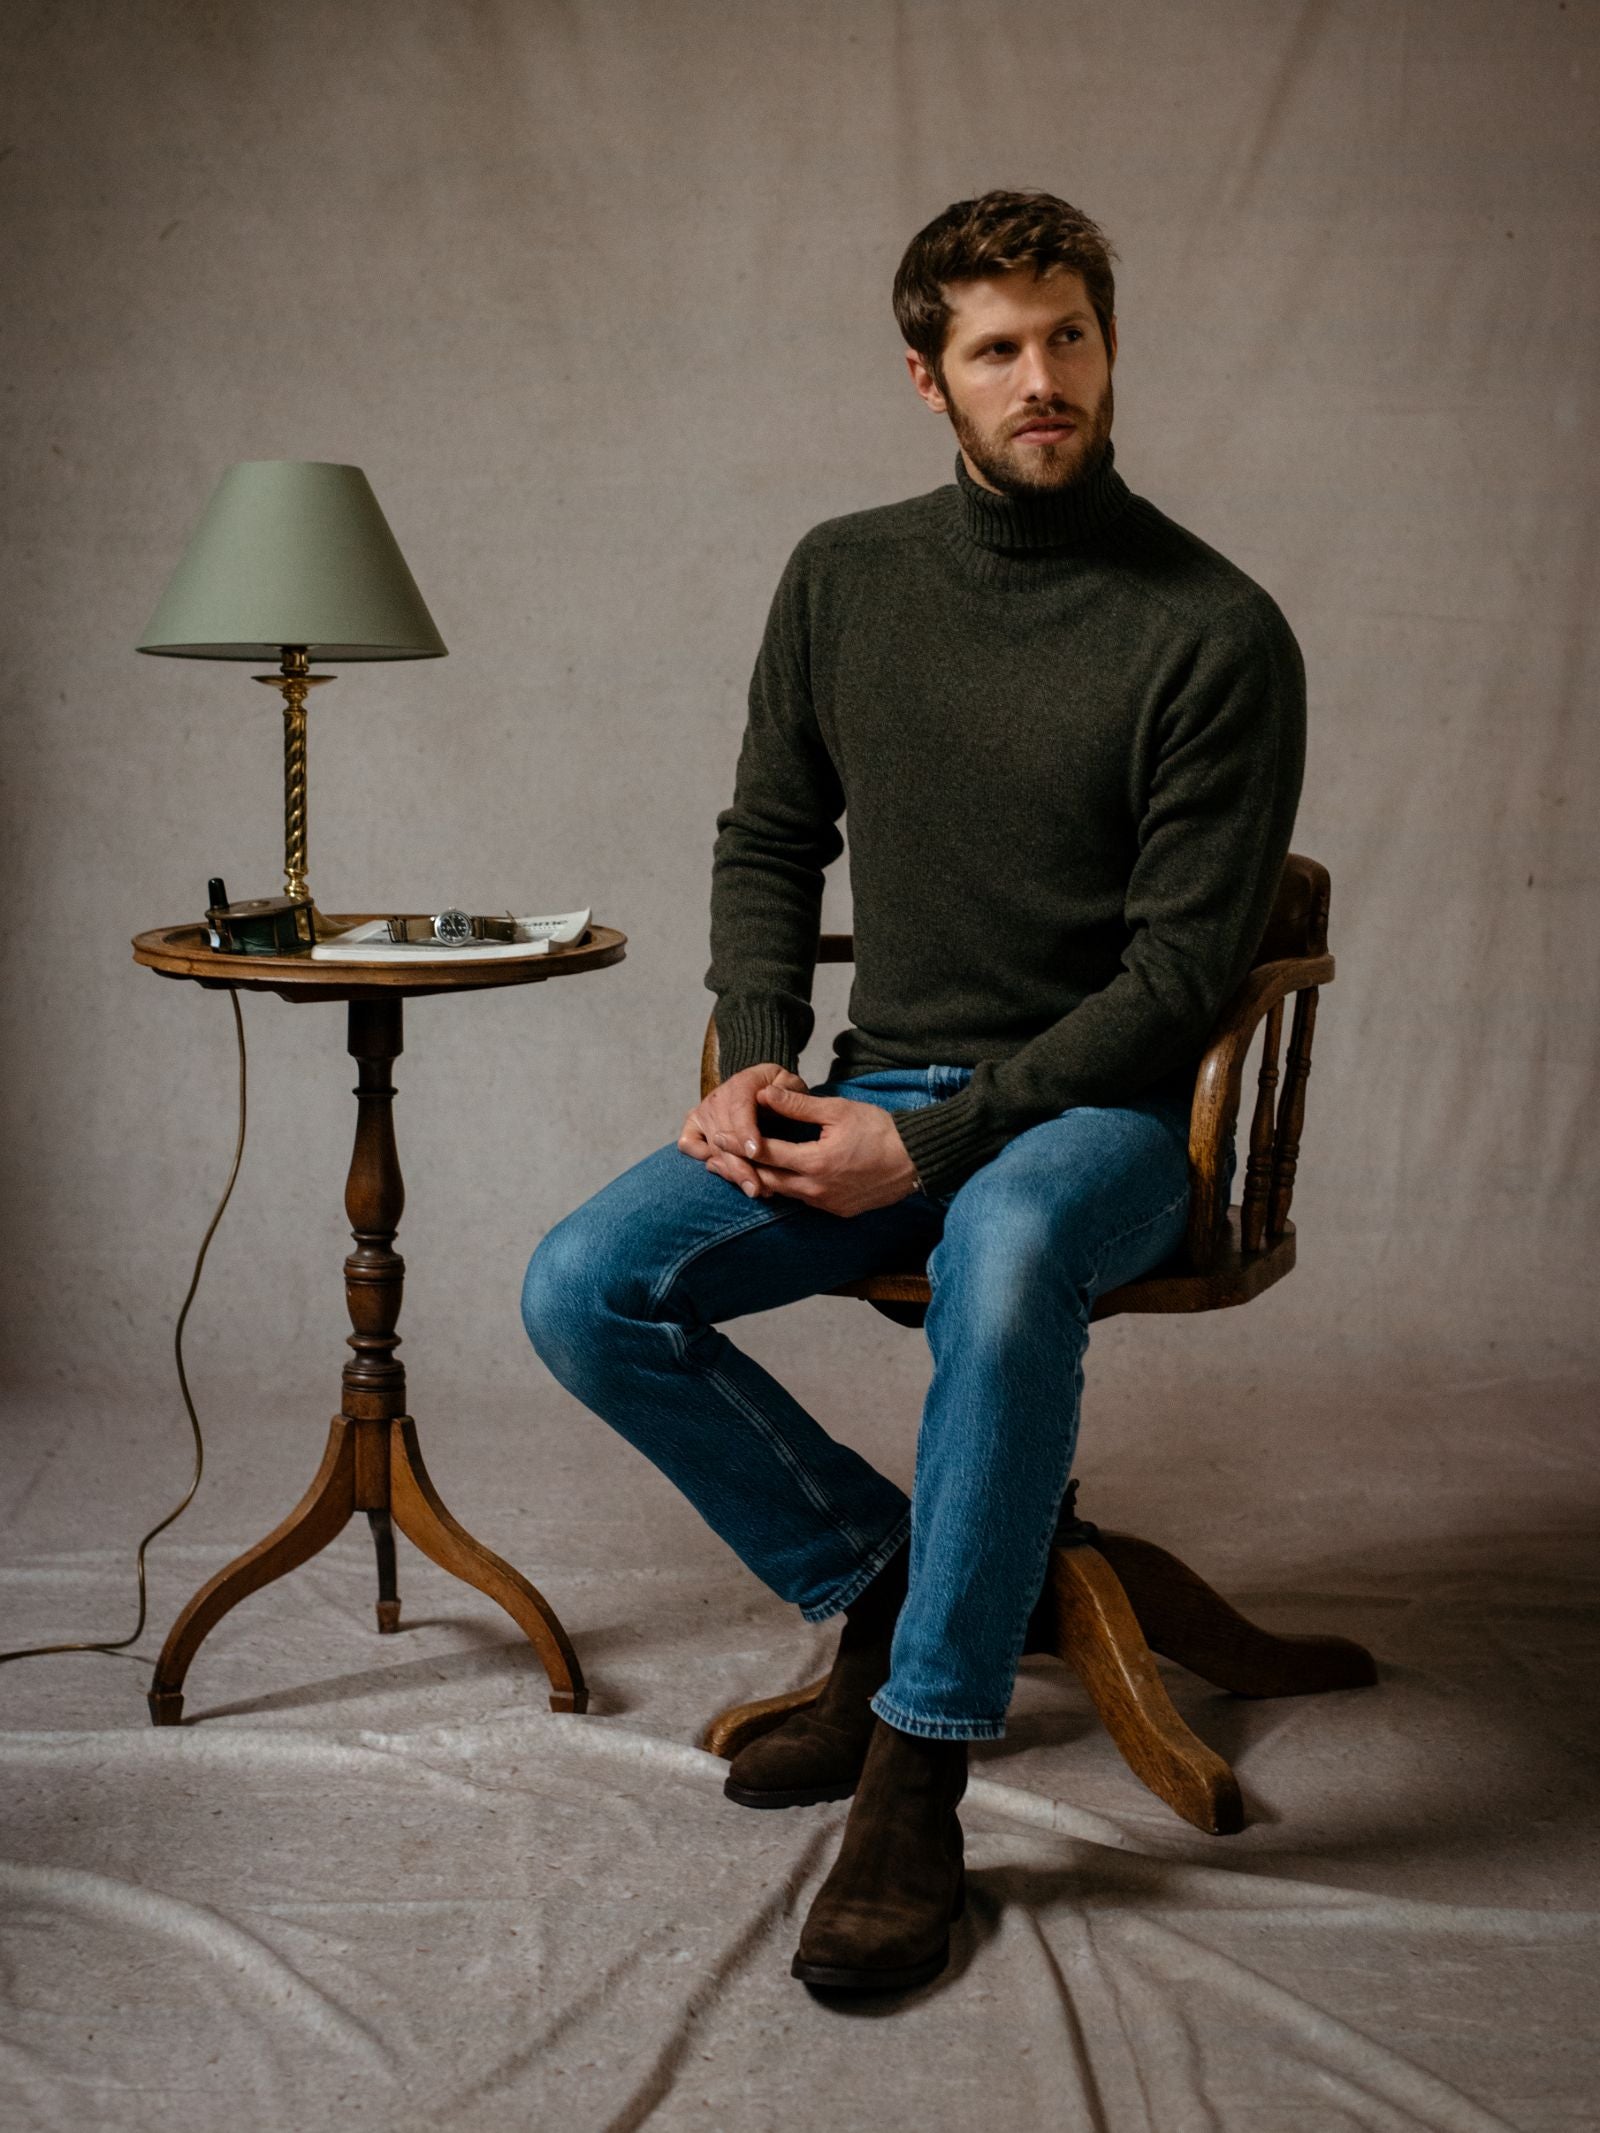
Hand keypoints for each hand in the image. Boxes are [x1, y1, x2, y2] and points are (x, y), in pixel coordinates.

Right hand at [678, 1062, 808, 1196]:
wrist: (761, 1085)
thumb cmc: (781, 1089)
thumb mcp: (791, 1084)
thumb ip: (787, 1090)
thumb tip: (769, 1096)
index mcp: (742, 1084)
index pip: (740, 1108)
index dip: (745, 1131)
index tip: (755, 1152)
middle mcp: (718, 1097)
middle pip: (723, 1135)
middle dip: (740, 1166)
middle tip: (757, 1189)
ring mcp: (704, 1111)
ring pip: (710, 1146)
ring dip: (729, 1171)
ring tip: (753, 1189)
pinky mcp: (693, 1123)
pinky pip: (687, 1144)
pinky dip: (701, 1158)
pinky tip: (726, 1171)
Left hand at [709, 1084, 920, 1216]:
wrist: (917, 1160)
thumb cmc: (880, 1130)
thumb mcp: (838, 1111)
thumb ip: (798, 1105)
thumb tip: (764, 1094)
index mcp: (815, 1163)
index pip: (765, 1153)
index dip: (739, 1144)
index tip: (719, 1135)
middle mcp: (817, 1190)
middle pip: (767, 1180)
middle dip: (740, 1168)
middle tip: (714, 1158)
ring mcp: (827, 1204)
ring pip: (782, 1194)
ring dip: (760, 1180)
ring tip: (736, 1168)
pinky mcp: (837, 1211)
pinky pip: (803, 1201)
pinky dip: (784, 1189)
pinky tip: (774, 1179)